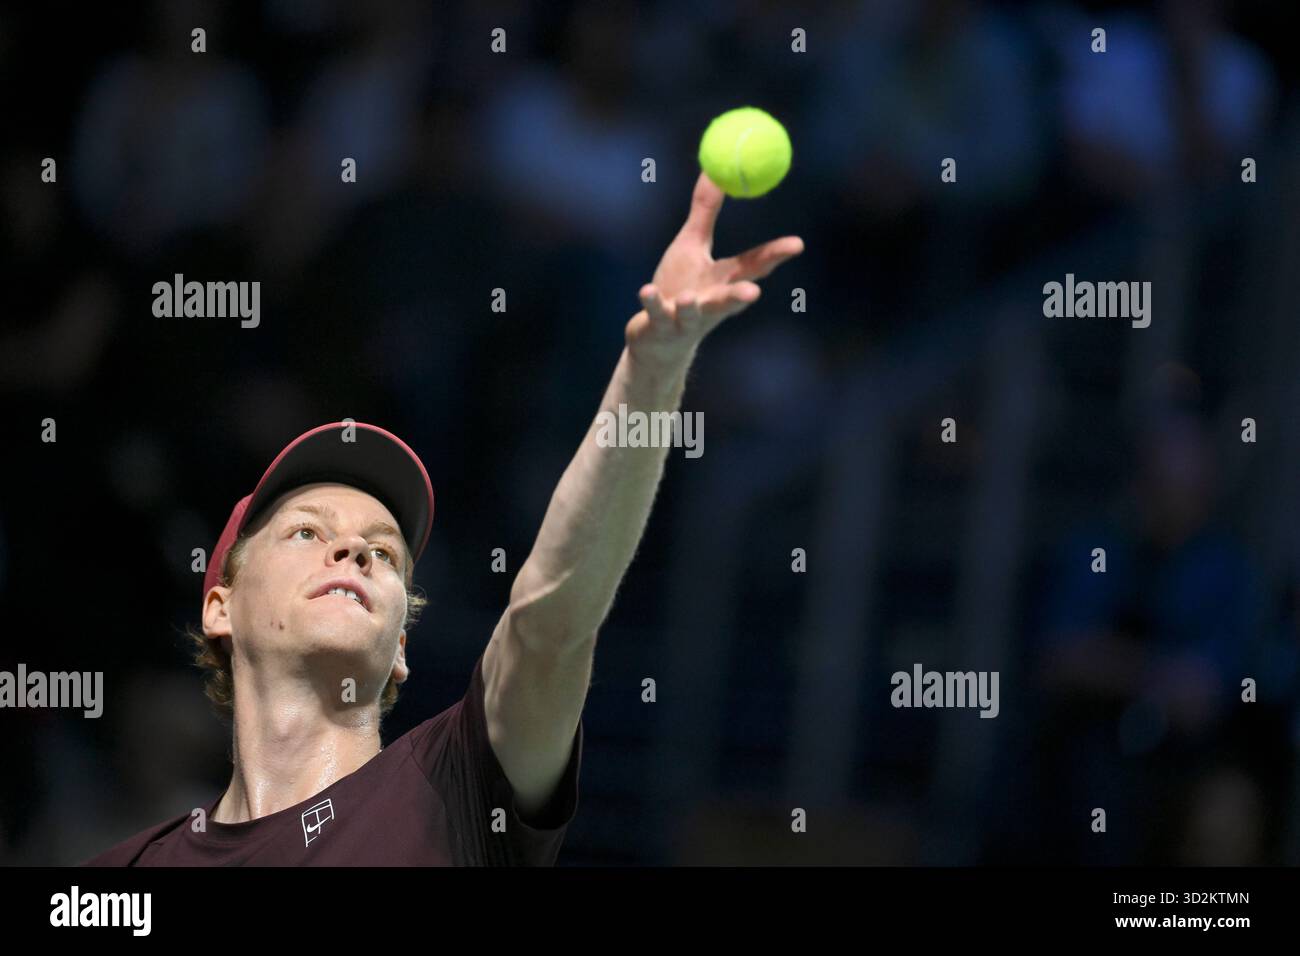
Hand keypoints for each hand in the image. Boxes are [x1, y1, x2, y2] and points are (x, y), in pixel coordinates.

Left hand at [625, 171, 803, 372]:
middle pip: (729, 300)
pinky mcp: (660, 326)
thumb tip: (715, 170)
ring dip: (691, 307)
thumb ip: (705, 211)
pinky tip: (646, 290)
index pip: (753, 267)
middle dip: (741, 296)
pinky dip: (651, 302)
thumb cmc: (680, 287)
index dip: (775, 255)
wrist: (658, 338)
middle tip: (754, 293)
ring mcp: (684, 318)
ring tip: (688, 299)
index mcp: (722, 282)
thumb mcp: (691, 245)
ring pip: (691, 314)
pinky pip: (656, 314)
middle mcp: (709, 303)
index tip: (798, 244)